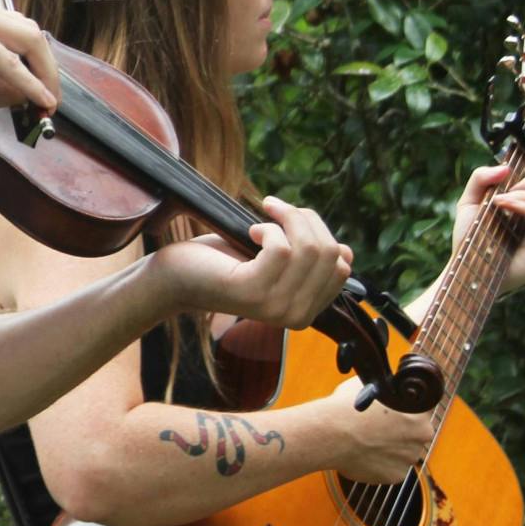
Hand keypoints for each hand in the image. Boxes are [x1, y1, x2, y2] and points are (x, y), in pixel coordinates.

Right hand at [0, 0, 57, 130]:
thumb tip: (30, 94)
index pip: (15, 31)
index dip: (36, 63)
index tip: (44, 94)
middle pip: (28, 31)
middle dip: (47, 67)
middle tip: (52, 101)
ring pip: (27, 39)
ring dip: (45, 73)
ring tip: (48, 104)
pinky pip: (9, 61)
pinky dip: (29, 83)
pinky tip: (39, 101)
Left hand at [153, 196, 350, 329]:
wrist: (179, 276)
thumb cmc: (226, 262)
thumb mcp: (278, 261)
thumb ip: (310, 259)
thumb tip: (345, 252)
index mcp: (307, 310)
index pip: (342, 266)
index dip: (321, 232)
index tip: (293, 221)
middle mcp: (297, 316)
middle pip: (330, 253)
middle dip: (306, 219)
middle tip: (275, 209)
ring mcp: (276, 307)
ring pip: (308, 248)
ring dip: (287, 218)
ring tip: (263, 216)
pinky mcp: (253, 292)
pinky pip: (281, 248)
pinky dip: (268, 227)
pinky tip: (250, 231)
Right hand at [319, 375, 436, 483]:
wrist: (331, 435)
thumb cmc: (347, 408)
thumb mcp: (370, 384)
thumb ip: (387, 389)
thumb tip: (388, 388)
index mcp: (418, 411)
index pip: (420, 409)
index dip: (406, 409)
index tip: (392, 412)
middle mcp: (420, 436)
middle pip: (414, 433)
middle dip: (400, 431)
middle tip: (377, 427)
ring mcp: (409, 457)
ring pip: (403, 452)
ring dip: (390, 448)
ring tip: (367, 441)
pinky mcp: (396, 475)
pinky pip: (392, 468)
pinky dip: (381, 463)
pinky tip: (365, 454)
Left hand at [455, 165, 524, 292]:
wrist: (464, 265)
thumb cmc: (470, 237)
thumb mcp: (469, 200)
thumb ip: (481, 178)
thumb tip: (505, 167)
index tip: (515, 170)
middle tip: (511, 186)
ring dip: (523, 194)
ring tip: (499, 200)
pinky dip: (524, 206)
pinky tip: (504, 206)